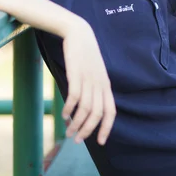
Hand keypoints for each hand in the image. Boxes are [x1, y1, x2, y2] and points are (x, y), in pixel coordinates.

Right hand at [61, 18, 115, 145]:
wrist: (79, 33)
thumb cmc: (85, 54)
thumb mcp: (95, 72)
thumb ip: (95, 87)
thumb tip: (89, 106)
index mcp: (106, 85)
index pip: (110, 112)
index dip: (106, 128)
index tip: (100, 142)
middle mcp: (99, 84)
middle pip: (96, 114)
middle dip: (87, 131)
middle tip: (77, 140)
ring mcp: (88, 79)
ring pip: (84, 109)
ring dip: (76, 123)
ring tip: (68, 131)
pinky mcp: (76, 74)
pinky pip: (74, 97)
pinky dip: (69, 109)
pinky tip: (64, 115)